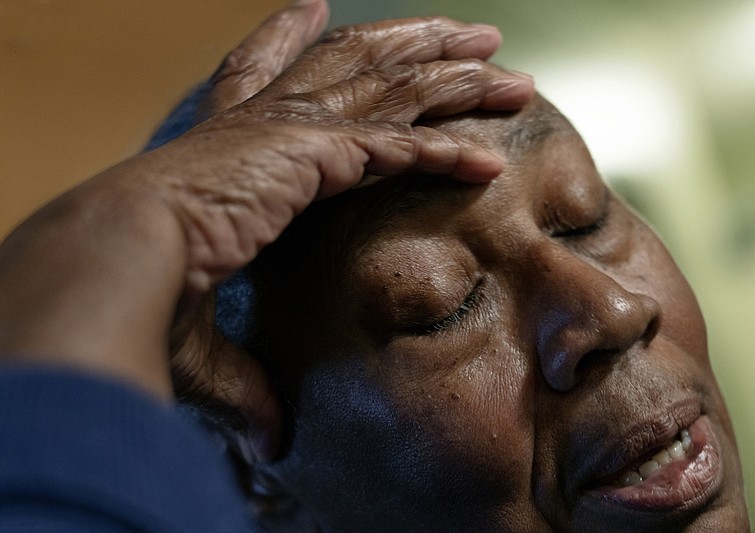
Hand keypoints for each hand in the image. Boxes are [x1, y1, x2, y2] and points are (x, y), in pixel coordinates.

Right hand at [0, 0, 533, 462]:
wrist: (122, 258)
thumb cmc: (142, 286)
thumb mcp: (205, 323)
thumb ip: (250, 376)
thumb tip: (272, 445)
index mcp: (232, 136)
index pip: (271, 68)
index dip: (294, 34)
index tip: (315, 10)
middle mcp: (266, 117)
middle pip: (361, 64)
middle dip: (419, 46)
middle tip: (470, 38)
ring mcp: (294, 126)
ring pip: (395, 88)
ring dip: (457, 79)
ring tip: (506, 69)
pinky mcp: (317, 151)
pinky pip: (402, 150)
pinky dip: (449, 156)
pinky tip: (489, 163)